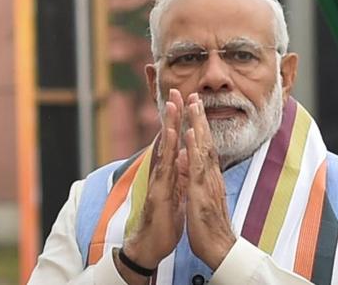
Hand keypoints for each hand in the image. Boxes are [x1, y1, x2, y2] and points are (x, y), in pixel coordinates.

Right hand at [116, 89, 185, 281]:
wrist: (151, 246)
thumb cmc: (163, 221)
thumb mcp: (174, 194)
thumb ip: (177, 176)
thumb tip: (182, 159)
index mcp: (170, 174)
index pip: (175, 144)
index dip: (179, 123)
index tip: (185, 103)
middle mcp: (162, 174)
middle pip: (168, 141)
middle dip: (172, 116)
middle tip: (175, 92)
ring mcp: (159, 182)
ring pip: (165, 150)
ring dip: (168, 126)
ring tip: (172, 106)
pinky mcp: (158, 193)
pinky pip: (165, 169)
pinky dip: (168, 150)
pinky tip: (170, 135)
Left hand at [183, 93, 236, 269]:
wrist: (219, 246)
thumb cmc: (208, 225)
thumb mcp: (200, 196)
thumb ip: (193, 176)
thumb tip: (185, 158)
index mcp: (209, 176)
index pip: (204, 147)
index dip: (199, 127)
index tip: (194, 108)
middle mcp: (211, 175)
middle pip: (206, 141)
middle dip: (199, 118)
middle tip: (194, 96)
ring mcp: (208, 181)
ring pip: (204, 148)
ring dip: (198, 125)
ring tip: (193, 105)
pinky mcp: (203, 190)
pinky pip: (197, 166)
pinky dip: (194, 147)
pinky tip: (189, 133)